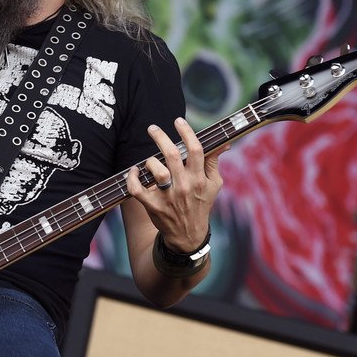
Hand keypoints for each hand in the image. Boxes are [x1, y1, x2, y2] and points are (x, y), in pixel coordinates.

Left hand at [126, 117, 226, 251]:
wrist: (188, 236)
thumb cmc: (200, 204)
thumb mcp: (214, 185)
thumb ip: (214, 162)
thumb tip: (224, 143)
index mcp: (199, 178)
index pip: (195, 150)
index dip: (186, 132)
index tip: (178, 121)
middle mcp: (184, 186)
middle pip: (172, 155)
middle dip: (160, 137)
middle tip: (151, 128)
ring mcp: (168, 197)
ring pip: (156, 171)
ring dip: (149, 161)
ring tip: (148, 160)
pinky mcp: (153, 207)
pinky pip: (137, 190)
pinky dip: (132, 178)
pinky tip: (133, 171)